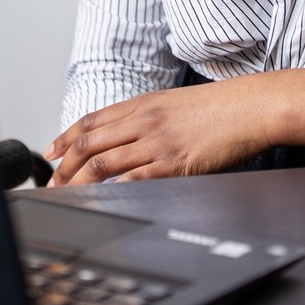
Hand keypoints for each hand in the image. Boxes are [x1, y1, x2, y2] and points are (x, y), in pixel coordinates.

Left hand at [45, 70, 304, 185]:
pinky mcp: (174, 163)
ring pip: (102, 163)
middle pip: (89, 143)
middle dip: (63, 166)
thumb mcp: (177, 104)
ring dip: (78, 182)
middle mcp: (143, 121)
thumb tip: (130, 136)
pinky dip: (110, 191)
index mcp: (143, 104)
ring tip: (66, 196)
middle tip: (50, 183)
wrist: (253, 106)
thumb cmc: (223, 107)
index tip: (51, 153)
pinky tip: (100, 200)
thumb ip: (150, 118)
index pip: (92, 121)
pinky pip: (132, 179)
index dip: (66, 138)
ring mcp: (156, 142)